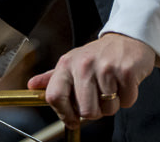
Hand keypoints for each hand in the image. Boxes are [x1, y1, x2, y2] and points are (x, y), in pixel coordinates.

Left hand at [29, 33, 154, 126]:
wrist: (127, 38)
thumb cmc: (98, 55)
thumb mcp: (72, 62)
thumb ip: (52, 77)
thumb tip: (32, 86)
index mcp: (66, 64)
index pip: (54, 97)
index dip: (64, 115)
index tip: (73, 121)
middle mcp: (83, 65)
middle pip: (86, 111)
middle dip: (96, 111)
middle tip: (99, 98)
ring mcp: (105, 67)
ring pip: (108, 109)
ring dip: (113, 104)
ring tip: (112, 87)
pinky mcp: (126, 71)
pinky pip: (126, 102)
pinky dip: (128, 97)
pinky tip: (123, 83)